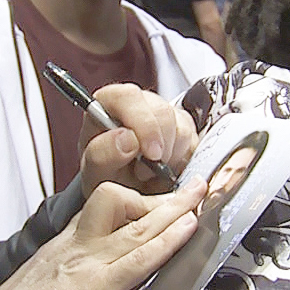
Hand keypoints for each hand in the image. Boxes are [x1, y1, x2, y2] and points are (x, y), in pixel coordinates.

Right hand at [0, 177, 205, 289]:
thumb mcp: (43, 279)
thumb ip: (69, 270)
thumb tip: (86, 276)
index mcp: (65, 242)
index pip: (104, 209)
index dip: (135, 201)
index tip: (155, 201)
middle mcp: (79, 243)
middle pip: (121, 202)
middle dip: (160, 196)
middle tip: (190, 189)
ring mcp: (91, 260)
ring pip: (139, 222)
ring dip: (175, 207)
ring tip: (199, 197)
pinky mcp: (100, 284)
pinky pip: (141, 255)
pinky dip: (169, 240)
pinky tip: (188, 229)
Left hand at [79, 83, 198, 194]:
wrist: (125, 193)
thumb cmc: (107, 176)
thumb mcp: (96, 172)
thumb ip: (102, 154)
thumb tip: (127, 138)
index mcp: (109, 103)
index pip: (128, 96)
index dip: (143, 123)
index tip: (150, 154)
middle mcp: (138, 102)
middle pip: (162, 110)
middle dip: (159, 146)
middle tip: (144, 171)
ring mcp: (162, 112)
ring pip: (181, 125)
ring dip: (170, 155)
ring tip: (151, 171)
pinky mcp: (183, 126)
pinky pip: (193, 139)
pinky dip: (182, 159)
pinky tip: (165, 168)